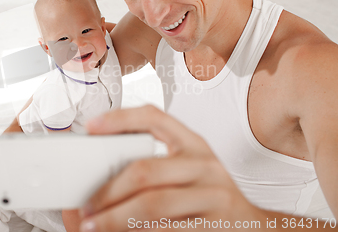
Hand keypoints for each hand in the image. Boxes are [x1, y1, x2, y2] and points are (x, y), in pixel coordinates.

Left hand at [79, 105, 263, 230]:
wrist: (252, 226)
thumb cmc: (208, 195)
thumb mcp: (189, 168)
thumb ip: (154, 163)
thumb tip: (102, 172)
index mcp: (193, 143)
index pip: (154, 117)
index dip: (120, 119)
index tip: (92, 126)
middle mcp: (204, 164)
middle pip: (145, 170)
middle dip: (108, 190)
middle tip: (86, 206)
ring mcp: (212, 195)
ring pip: (152, 204)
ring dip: (115, 217)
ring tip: (93, 224)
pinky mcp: (213, 225)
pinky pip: (166, 229)